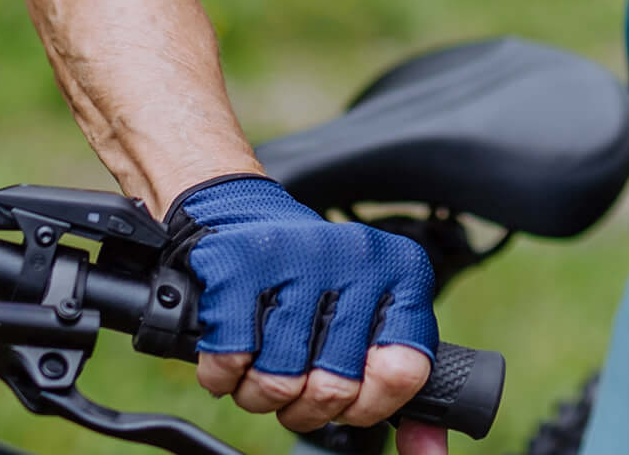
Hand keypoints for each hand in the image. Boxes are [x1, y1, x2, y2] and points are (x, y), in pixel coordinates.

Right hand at [171, 174, 438, 439]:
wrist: (245, 221)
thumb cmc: (319, 290)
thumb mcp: (374, 327)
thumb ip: (404, 390)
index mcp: (402, 272)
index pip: (403, 372)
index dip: (369, 403)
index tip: (351, 396)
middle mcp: (356, 256)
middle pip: (334, 389)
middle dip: (308, 407)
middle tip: (298, 386)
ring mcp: (296, 257)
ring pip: (278, 383)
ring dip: (261, 396)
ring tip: (263, 368)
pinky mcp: (238, 265)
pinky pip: (230, 362)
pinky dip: (224, 376)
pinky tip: (234, 351)